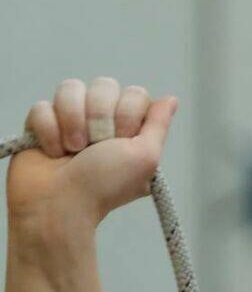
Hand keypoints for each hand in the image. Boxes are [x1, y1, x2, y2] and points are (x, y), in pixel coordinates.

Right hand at [7, 77, 178, 229]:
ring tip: (71, 151)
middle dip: (99, 117)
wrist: (59, 205)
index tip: (122, 141)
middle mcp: (101, 121)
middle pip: (103, 85)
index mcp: (128, 129)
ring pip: (70, 88)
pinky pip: (41, 106)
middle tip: (94, 148)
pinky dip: (47, 131)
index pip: (134, 94)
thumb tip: (171, 99)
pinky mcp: (40, 125)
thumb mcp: (145, 157)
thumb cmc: (104, 186)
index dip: (127, 115)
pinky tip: (52, 152)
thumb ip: (158, 125)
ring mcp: (69, 121)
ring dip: (72, 121)